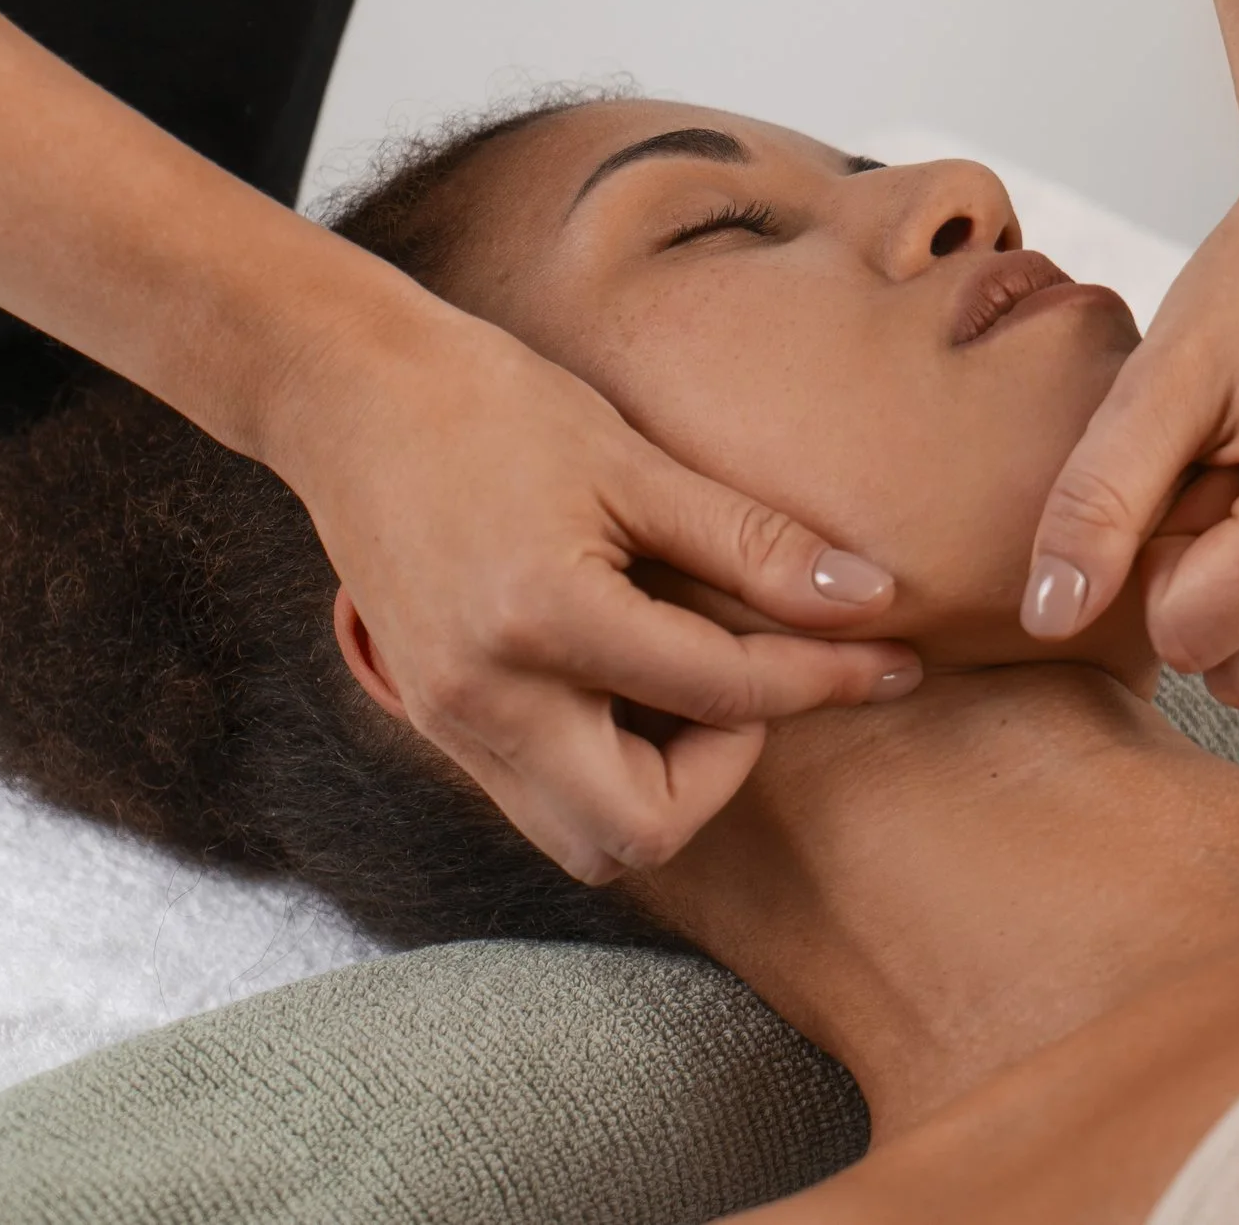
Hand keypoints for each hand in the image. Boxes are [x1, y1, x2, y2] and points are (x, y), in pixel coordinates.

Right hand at [272, 301, 920, 881]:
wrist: (349, 396)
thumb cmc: (492, 407)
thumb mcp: (634, 464)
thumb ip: (753, 546)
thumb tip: (870, 600)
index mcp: (541, 620)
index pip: (721, 695)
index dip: (825, 677)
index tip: (890, 658)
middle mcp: (486, 698)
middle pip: (640, 831)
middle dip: (723, 772)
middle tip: (748, 681)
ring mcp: (449, 722)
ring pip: (586, 842)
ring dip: (665, 790)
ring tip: (692, 684)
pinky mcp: (437, 721)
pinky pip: (543, 800)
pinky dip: (611, 772)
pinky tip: (638, 687)